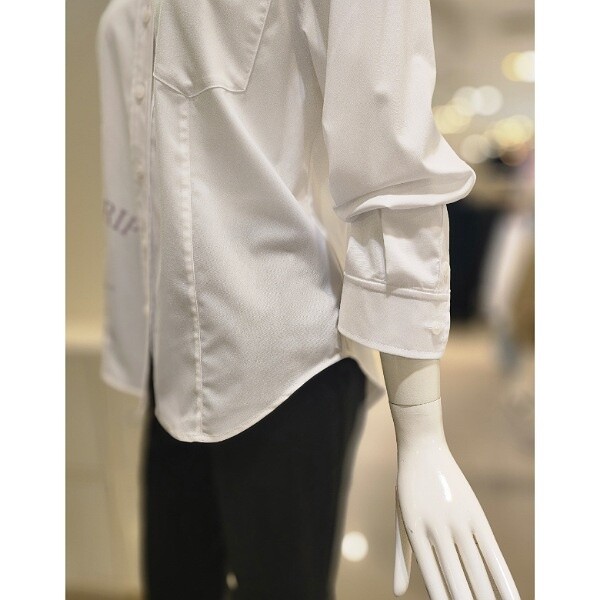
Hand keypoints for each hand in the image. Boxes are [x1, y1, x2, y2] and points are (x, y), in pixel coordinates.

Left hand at [390, 399, 519, 599]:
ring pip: (476, 568)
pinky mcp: (475, 513)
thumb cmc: (409, 489)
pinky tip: (512, 598)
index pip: (432, 578)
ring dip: (486, 597)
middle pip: (456, 578)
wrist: (422, 449)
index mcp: (416, 532)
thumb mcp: (402, 521)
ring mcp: (458, 520)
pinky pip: (492, 550)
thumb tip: (399, 594)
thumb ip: (401, 559)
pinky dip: (502, 577)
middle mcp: (438, 529)